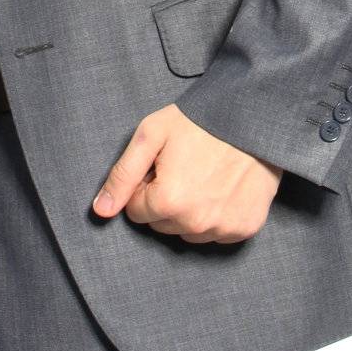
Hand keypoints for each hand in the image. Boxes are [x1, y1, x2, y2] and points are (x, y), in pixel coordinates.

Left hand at [91, 104, 282, 243]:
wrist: (250, 117)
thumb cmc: (197, 122)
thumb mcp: (150, 136)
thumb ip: (122, 176)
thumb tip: (101, 210)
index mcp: (169, 201)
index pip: (136, 211)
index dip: (145, 186)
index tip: (161, 167)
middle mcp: (197, 223)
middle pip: (161, 225)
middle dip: (164, 200)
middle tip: (182, 169)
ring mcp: (223, 228)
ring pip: (187, 232)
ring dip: (188, 211)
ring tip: (202, 177)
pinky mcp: (245, 228)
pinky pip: (216, 234)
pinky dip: (215, 215)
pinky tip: (221, 188)